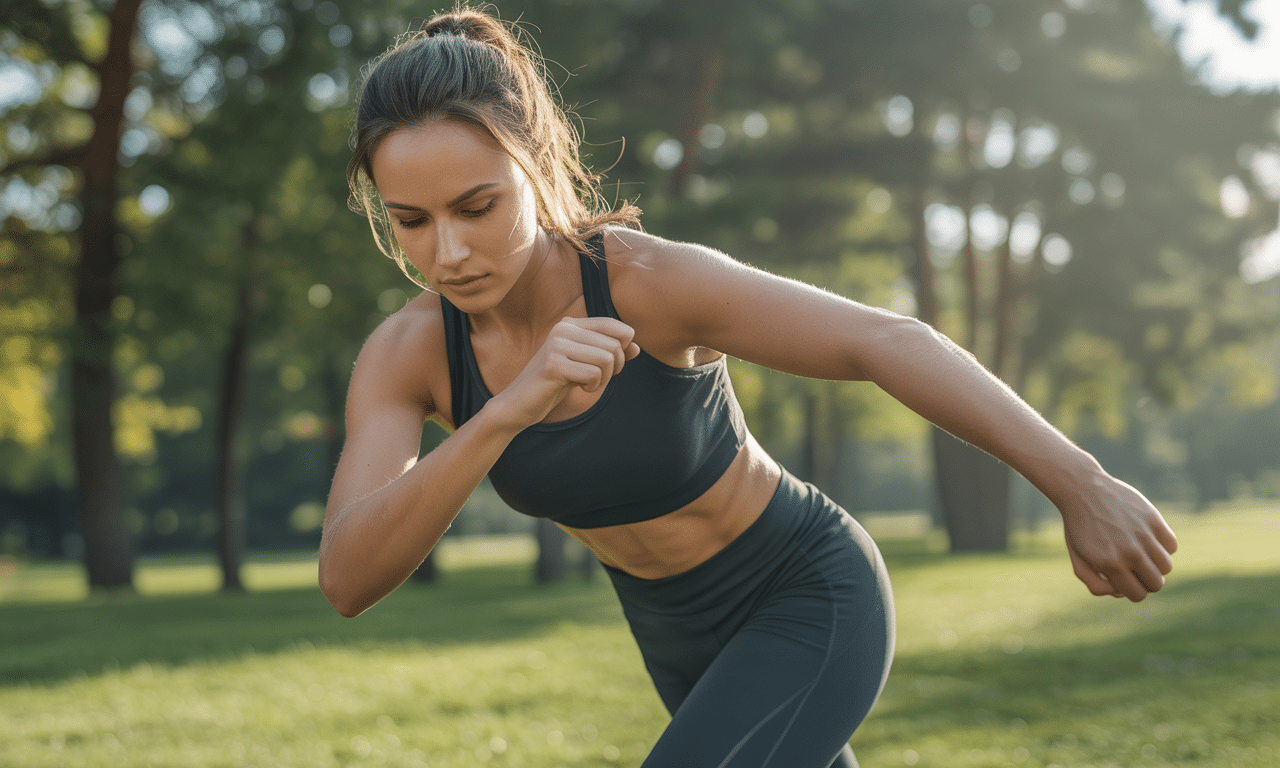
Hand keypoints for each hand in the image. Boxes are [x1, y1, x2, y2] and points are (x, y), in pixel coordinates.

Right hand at [491, 316, 639, 427]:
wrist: (520, 403)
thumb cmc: (554, 383)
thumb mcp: (585, 365)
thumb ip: (610, 354)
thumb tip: (637, 348)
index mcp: (570, 324)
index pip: (615, 326)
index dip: (623, 348)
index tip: (609, 365)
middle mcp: (563, 329)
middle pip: (614, 345)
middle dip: (614, 367)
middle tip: (597, 379)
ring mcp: (556, 345)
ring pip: (606, 359)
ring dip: (603, 379)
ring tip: (587, 384)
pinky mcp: (553, 365)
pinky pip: (593, 374)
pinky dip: (593, 386)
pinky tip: (578, 389)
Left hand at [1059, 476, 1176, 601]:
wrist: (1082, 490)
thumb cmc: (1080, 528)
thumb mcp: (1078, 560)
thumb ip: (1096, 585)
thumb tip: (1122, 593)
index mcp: (1110, 565)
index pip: (1138, 595)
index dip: (1133, 591)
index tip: (1126, 580)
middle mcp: (1130, 552)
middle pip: (1156, 584)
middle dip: (1146, 581)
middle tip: (1134, 568)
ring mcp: (1143, 535)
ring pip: (1166, 567)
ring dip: (1156, 565)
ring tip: (1141, 553)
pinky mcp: (1153, 519)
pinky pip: (1171, 545)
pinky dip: (1163, 546)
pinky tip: (1147, 538)